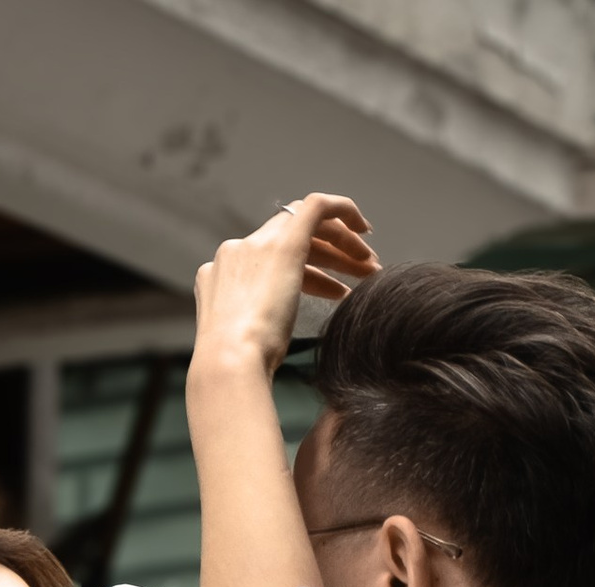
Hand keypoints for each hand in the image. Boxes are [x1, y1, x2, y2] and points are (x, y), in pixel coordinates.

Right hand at [192, 194, 378, 387]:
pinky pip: (317, 206)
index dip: (310, 267)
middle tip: (363, 271)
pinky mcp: (283, 245)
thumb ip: (256, 336)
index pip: (271, 257)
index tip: (336, 282)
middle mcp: (236, 252)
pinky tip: (363, 226)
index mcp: (222, 277)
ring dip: (342, 247)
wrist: (229, 363)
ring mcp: (256, 246)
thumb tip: (270, 349)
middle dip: (330, 252)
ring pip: (307, 227)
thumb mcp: (245, 348)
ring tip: (372, 270)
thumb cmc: (240, 372)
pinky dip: (342, 209)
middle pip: (290, 238)